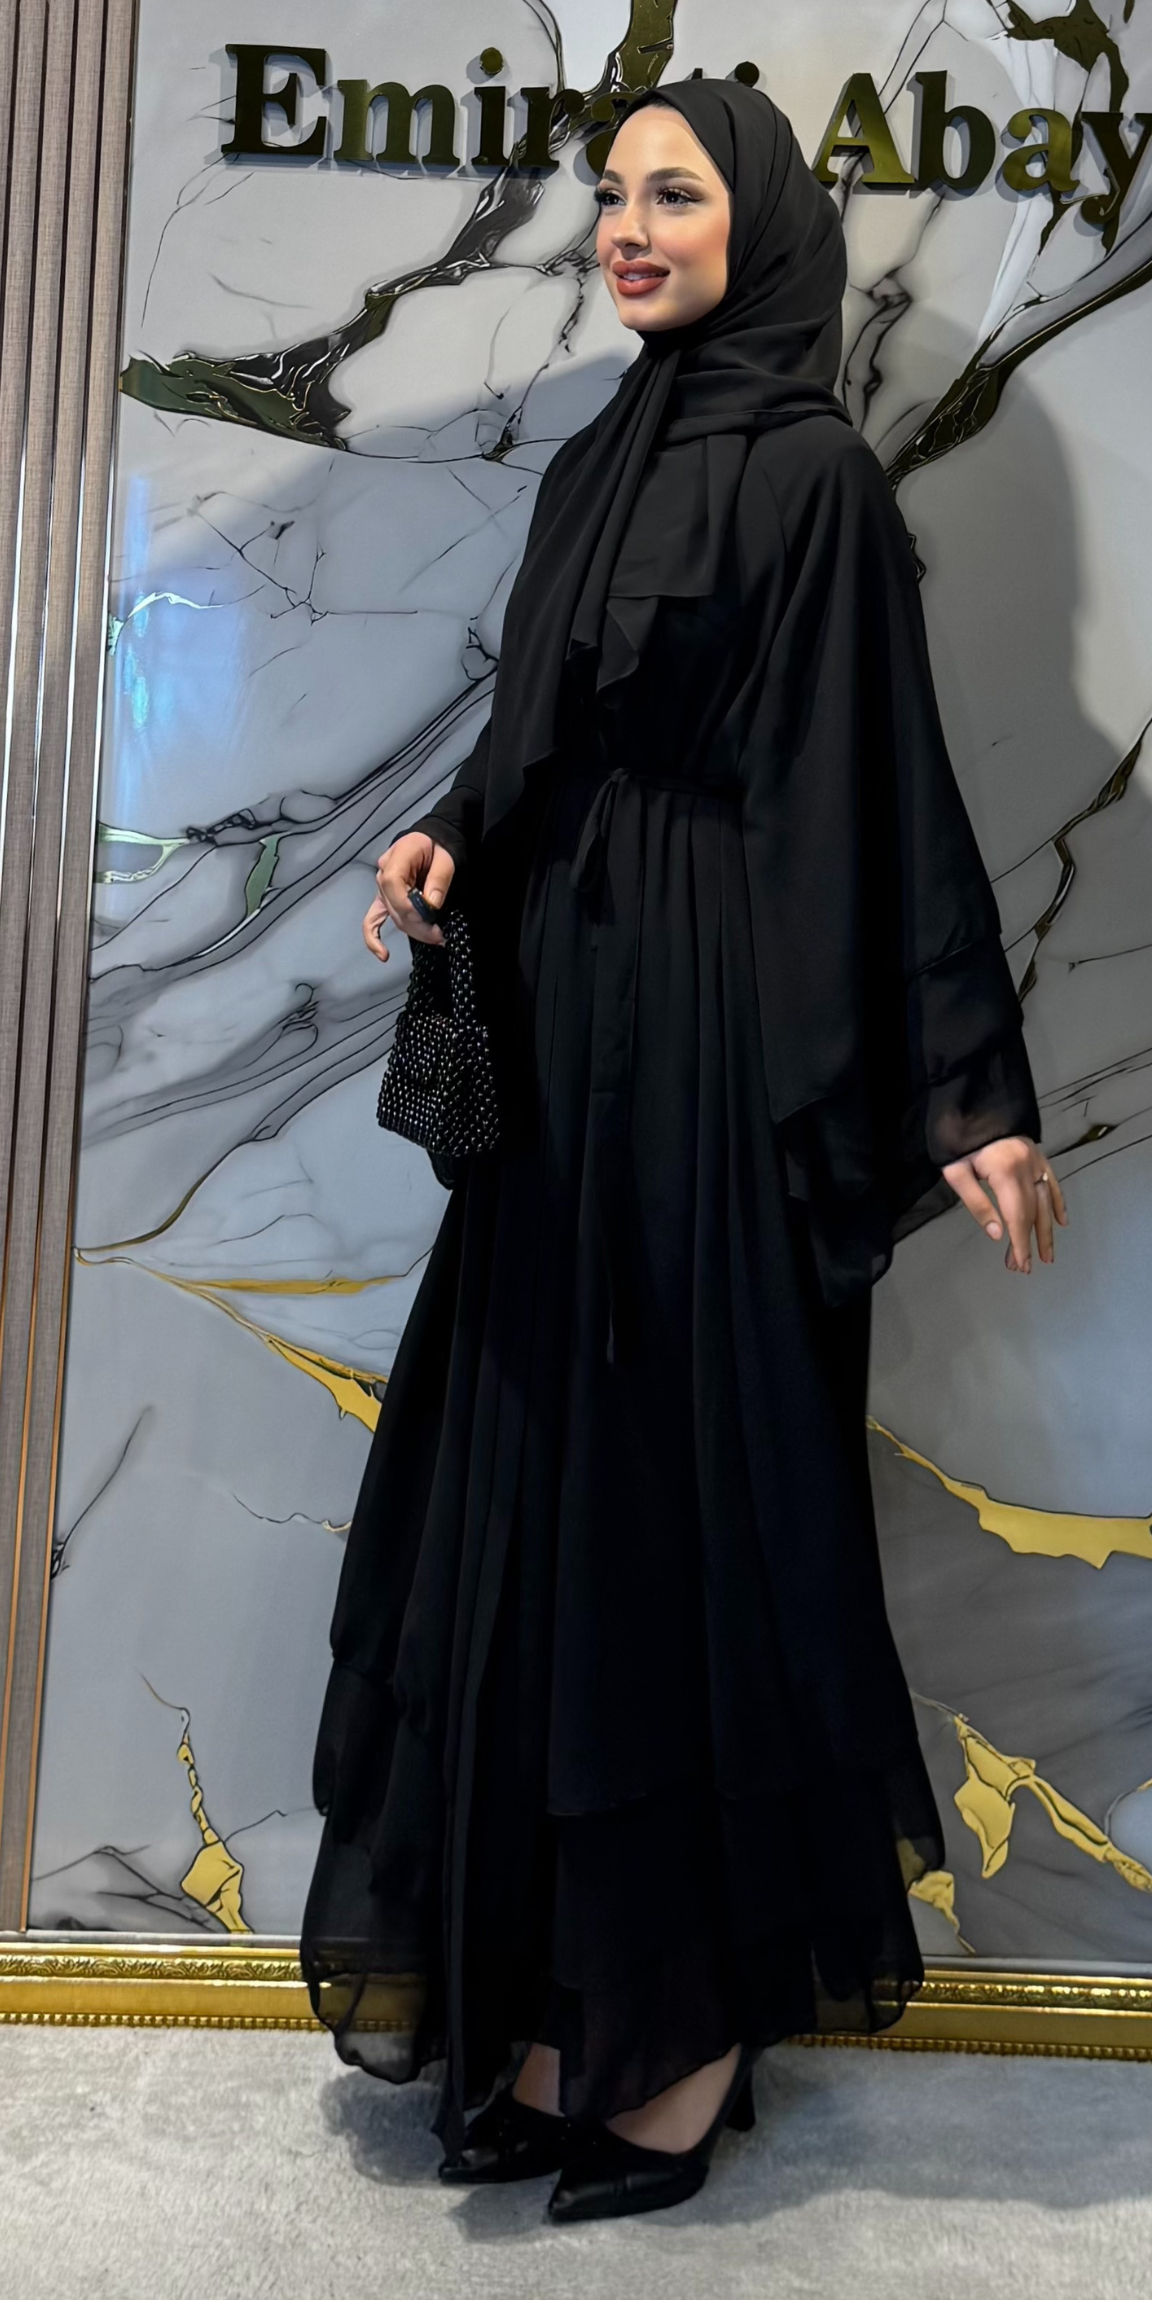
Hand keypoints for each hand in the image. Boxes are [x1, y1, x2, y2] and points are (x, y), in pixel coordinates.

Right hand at [362, 833, 455, 962]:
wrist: (431, 840)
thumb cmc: (438, 846)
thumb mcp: (446, 857)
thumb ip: (438, 879)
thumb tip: (432, 905)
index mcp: (396, 858)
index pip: (395, 888)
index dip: (413, 909)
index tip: (433, 922)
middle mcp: (383, 874)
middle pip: (396, 908)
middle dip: (419, 926)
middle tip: (442, 936)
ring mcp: (381, 888)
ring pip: (392, 917)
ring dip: (413, 931)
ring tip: (436, 938)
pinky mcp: (383, 899)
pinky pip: (373, 920)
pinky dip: (374, 937)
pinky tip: (383, 954)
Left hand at [941, 1137, 1067, 1272]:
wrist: (972, 1104)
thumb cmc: (958, 1139)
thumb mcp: (956, 1172)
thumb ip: (976, 1204)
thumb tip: (996, 1234)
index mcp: (1005, 1172)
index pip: (1017, 1216)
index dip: (1020, 1243)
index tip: (1021, 1264)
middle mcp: (1026, 1167)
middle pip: (1032, 1213)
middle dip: (1029, 1242)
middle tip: (1026, 1267)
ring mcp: (1035, 1160)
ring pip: (1046, 1201)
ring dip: (1046, 1230)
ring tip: (1047, 1254)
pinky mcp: (1038, 1155)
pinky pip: (1052, 1183)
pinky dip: (1058, 1203)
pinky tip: (1061, 1221)